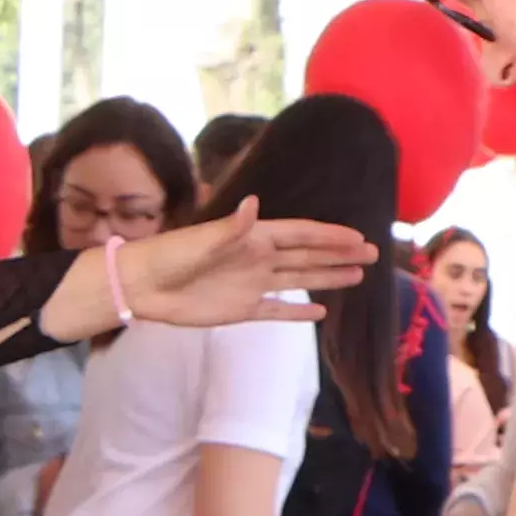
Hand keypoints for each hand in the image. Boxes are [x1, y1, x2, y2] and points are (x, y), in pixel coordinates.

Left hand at [104, 209, 372, 332]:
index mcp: (253, 238)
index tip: (360, 237)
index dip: (331, 235)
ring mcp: (252, 284)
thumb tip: (254, 203)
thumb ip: (232, 227)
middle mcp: (258, 259)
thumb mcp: (203, 241)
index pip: (302, 234)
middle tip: (373, 254)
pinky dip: (298, 312)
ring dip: (328, 277)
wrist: (143, 287)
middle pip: (308, 255)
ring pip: (299, 279)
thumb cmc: (170, 256)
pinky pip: (277, 310)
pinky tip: (321, 312)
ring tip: (358, 277)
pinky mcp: (241, 309)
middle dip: (340, 254)